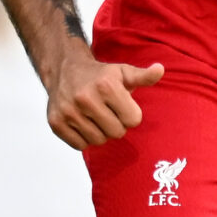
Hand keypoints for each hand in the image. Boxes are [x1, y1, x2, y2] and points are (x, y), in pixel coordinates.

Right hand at [43, 56, 162, 149]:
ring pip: (98, 141)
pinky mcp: (56, 123)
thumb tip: (160, 70)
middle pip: (117, 133)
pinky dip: (84, 139)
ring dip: (100, 133)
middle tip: (108, 112)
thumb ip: (144, 77)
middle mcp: (85, 98)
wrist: (64, 70)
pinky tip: (82, 123)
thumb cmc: (100, 75)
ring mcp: (69, 111)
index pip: (133, 120)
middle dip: (116, 124)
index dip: (130, 114)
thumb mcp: (123, 73)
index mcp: (106, 86)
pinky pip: (80, 146)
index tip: (121, 105)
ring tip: (95, 117)